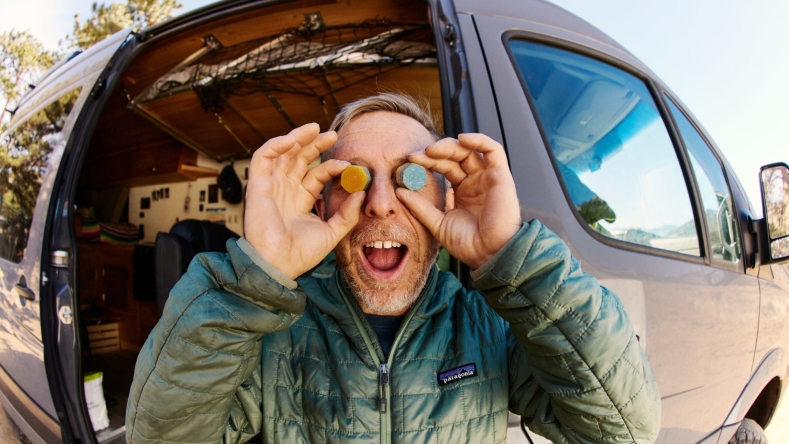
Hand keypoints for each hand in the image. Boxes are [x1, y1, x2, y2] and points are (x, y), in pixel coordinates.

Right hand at [244, 123, 364, 278]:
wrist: (278, 265)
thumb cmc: (301, 254)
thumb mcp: (332, 233)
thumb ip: (347, 214)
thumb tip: (361, 192)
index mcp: (300, 200)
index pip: (317, 174)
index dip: (331, 166)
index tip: (349, 165)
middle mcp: (285, 191)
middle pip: (300, 159)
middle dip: (315, 144)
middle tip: (333, 134)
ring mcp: (271, 186)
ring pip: (283, 153)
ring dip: (297, 138)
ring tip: (315, 129)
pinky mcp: (257, 185)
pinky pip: (262, 158)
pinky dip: (275, 145)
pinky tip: (292, 139)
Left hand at [396, 133, 520, 269]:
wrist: (489, 254)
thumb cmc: (468, 244)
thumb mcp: (437, 223)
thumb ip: (420, 207)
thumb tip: (400, 191)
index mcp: (462, 191)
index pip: (444, 167)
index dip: (427, 161)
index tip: (409, 160)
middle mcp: (475, 181)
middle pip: (454, 156)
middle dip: (434, 153)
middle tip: (417, 155)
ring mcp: (488, 177)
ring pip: (470, 150)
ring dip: (450, 146)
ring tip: (432, 150)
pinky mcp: (501, 175)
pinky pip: (493, 150)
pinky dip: (479, 140)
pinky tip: (462, 138)